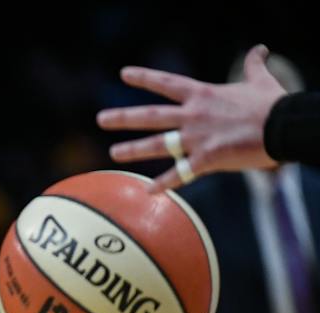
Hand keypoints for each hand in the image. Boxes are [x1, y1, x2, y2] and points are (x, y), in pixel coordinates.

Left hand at [97, 44, 287, 191]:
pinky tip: (147, 192)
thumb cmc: (272, 104)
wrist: (283, 126)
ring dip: (133, 150)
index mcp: (202, 95)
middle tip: (100, 118)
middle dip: (123, 117)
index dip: (144, 78)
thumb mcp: (259, 80)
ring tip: (113, 153)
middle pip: (150, 115)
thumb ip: (253, 66)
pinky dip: (163, 184)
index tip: (123, 75)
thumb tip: (260, 49)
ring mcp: (196, 138)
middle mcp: (193, 115)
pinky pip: (179, 174)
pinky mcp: (206, 159)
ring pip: (156, 144)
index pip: (167, 83)